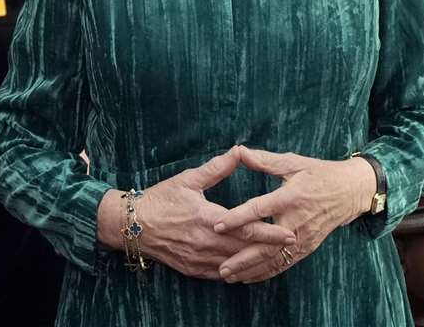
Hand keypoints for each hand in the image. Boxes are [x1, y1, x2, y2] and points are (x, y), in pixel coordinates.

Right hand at [97, 150, 296, 279]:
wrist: (130, 225)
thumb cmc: (160, 199)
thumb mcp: (189, 179)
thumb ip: (218, 168)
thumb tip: (239, 149)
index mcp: (206, 218)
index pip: (245, 229)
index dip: (269, 233)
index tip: (289, 234)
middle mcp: (203, 242)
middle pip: (243, 250)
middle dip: (269, 250)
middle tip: (293, 245)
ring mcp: (196, 258)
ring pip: (233, 265)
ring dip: (255, 262)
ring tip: (278, 258)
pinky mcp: (190, 268)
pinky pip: (218, 274)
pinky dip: (236, 271)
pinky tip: (250, 267)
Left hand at [214, 146, 376, 282]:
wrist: (351, 190)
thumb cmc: (320, 174)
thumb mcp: (294, 163)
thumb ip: (265, 161)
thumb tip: (239, 151)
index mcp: (291, 196)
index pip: (260, 209)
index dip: (238, 217)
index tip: (217, 225)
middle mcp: (297, 220)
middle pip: (266, 245)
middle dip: (242, 258)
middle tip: (220, 268)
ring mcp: (303, 236)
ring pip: (274, 259)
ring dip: (250, 269)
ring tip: (228, 277)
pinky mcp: (308, 246)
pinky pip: (284, 263)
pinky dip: (266, 273)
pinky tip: (249, 277)